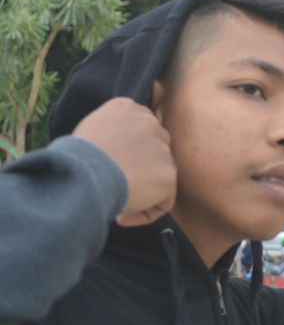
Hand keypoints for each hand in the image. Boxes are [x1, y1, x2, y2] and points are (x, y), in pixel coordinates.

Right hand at [72, 98, 176, 226]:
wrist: (83, 174)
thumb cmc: (74, 157)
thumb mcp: (89, 129)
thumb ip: (111, 132)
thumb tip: (119, 152)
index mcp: (128, 107)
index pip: (142, 127)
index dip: (133, 151)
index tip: (115, 167)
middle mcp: (150, 123)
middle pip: (158, 147)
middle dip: (144, 168)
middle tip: (120, 185)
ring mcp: (162, 150)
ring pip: (162, 175)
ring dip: (144, 192)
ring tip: (118, 203)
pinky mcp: (168, 176)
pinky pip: (164, 201)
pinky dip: (146, 212)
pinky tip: (122, 216)